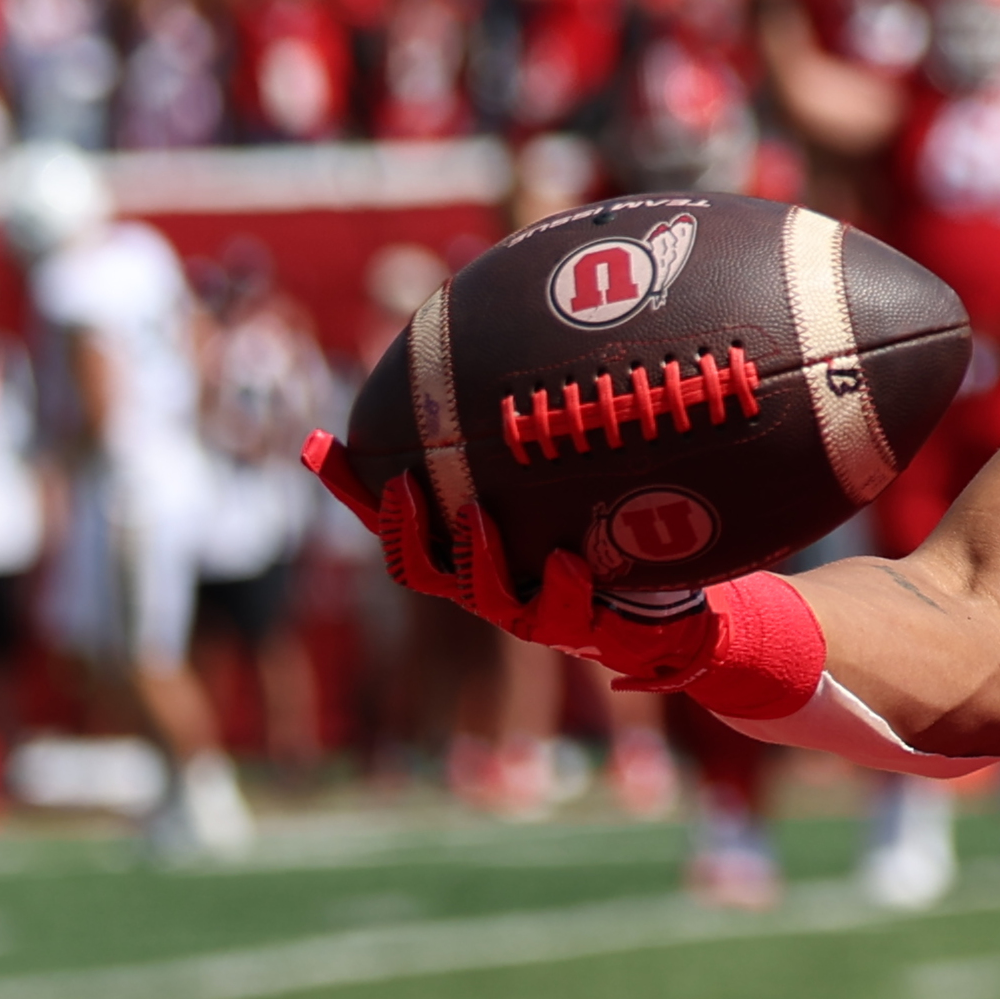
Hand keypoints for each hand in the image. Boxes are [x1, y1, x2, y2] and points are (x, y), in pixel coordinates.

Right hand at [301, 432, 741, 693]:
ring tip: (478, 515)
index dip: (353, 493)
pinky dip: (565, 588)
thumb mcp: (556, 493)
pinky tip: (566, 558)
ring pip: (487, 600)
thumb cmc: (601, 540)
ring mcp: (541, 615)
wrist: (677, 607)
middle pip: (421, 571)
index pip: (395, 528)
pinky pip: (573, 615)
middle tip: (404, 482)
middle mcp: (496, 590)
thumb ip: (514, 452)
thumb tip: (475, 367)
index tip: (321, 445)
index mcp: (473, 557)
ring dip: (476, 559)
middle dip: (404, 528)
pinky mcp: (594, 631)